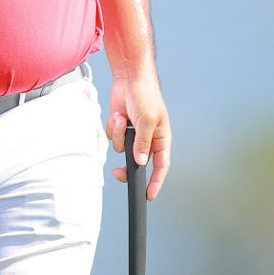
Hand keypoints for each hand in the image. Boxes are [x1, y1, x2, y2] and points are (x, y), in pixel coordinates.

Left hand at [106, 77, 170, 200]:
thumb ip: (143, 142)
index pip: (161, 166)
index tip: (148, 195)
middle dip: (127, 167)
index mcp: (161, 139)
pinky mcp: (120, 128)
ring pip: (122, 149)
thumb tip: (140, 162)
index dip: (156, 182)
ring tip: (123, 119)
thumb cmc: (145, 96)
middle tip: (118, 174)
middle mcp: (147, 139)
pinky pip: (113, 137)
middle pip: (138, 163)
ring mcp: (133, 134)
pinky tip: (118, 114)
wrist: (129, 78)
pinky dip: (113, 127)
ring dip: (119, 135)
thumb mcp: (147, 120)